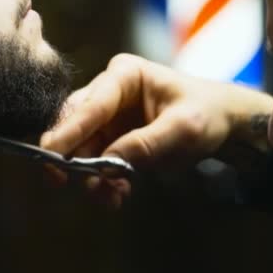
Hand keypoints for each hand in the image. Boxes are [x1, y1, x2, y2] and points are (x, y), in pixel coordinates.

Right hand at [40, 54, 272, 205]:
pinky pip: (94, 160)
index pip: (92, 104)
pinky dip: (102, 180)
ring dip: (90, 174)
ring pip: (81, 147)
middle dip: (72, 155)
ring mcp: (107, 116)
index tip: (51, 153)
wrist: (220, 124)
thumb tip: (107, 163)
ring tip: (111, 197)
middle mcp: (108, 92)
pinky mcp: (110, 138)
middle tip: (64, 181)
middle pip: (75, 123)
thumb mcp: (183, 128)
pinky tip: (119, 194)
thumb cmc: (205, 113)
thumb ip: (146, 144)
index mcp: (124, 75)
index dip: (70, 130)